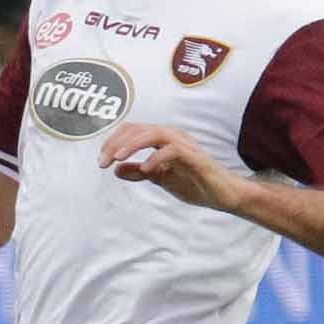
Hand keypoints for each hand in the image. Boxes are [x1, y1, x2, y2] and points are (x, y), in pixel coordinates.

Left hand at [97, 122, 251, 214]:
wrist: (222, 195)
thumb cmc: (194, 183)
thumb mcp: (160, 179)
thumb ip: (139, 173)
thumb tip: (116, 170)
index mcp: (164, 139)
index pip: (134, 130)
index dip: (114, 141)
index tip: (101, 160)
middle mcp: (174, 136)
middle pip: (140, 129)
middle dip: (117, 143)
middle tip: (102, 161)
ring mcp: (185, 145)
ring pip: (155, 133)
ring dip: (133, 144)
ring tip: (118, 158)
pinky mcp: (196, 157)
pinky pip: (173, 150)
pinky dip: (157, 158)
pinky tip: (145, 170)